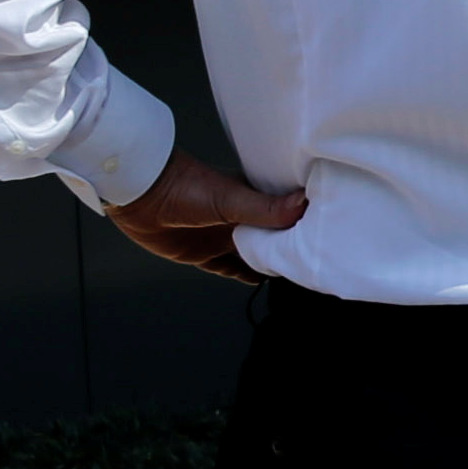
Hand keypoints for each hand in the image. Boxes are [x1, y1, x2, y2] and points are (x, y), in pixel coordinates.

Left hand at [107, 149, 306, 283]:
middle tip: (317, 263)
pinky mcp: (203, 253)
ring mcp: (222, 236)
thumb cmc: (184, 186)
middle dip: (290, 248)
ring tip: (296, 277)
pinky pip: (230, 267)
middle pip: (273, 237)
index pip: (286, 214)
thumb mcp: (229, 199)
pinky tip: (262, 281)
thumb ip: (265, 208)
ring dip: (269, 264)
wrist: (139, 194)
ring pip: (254, 254)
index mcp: (252, 198)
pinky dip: (246, 275)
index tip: (328, 236)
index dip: (305, 224)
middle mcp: (241, 217)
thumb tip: (304, 206)